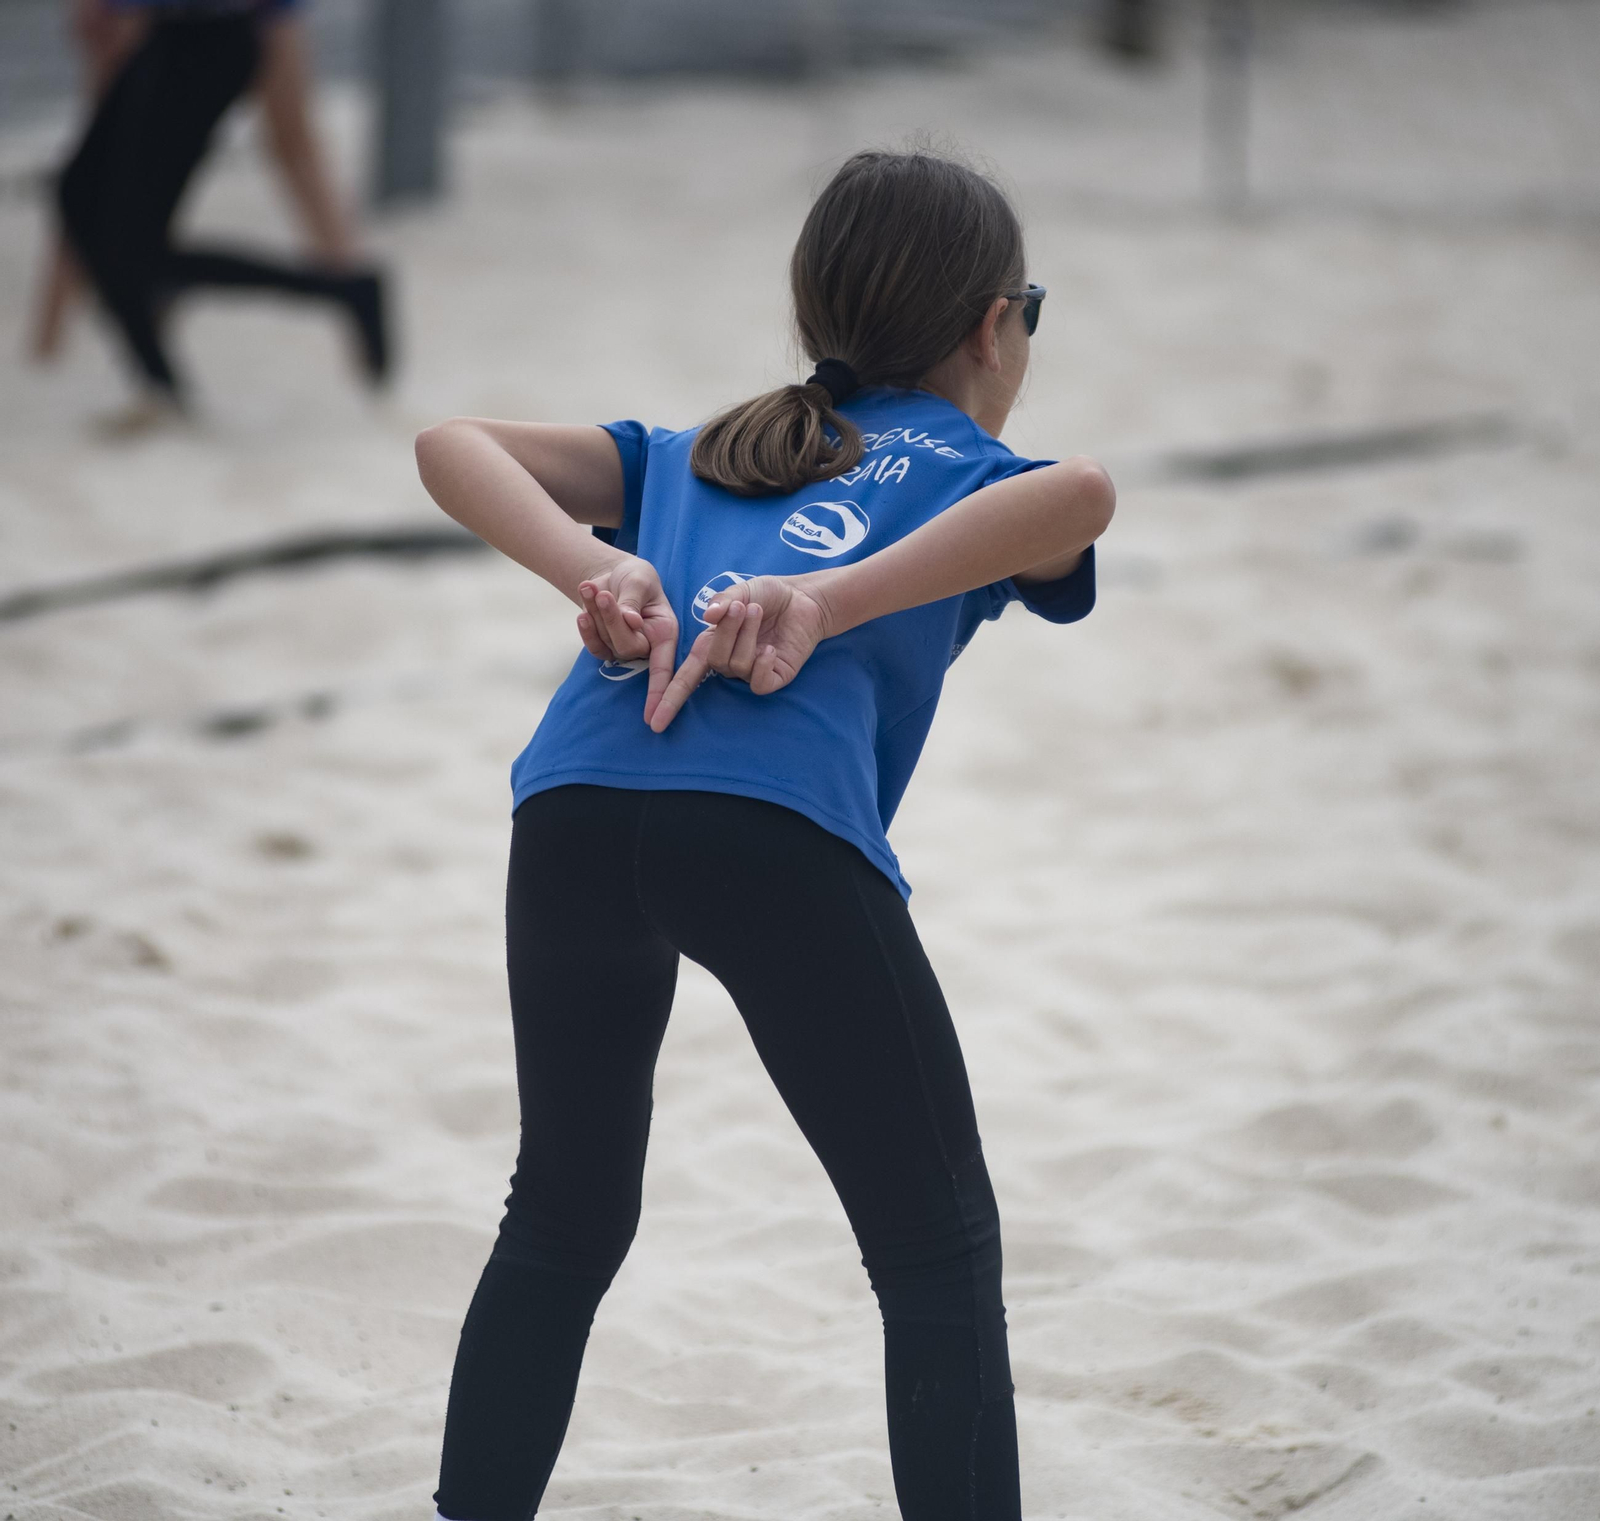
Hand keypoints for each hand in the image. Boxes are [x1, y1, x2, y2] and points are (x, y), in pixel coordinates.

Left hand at [575, 555, 679, 726]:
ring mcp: (624, 648)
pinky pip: (592, 646)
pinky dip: (585, 628)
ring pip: (607, 644)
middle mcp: (647, 645)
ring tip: (592, 588)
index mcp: (665, 632)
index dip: (659, 693)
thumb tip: (629, 621)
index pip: (664, 668)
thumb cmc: (636, 577)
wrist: (615, 575)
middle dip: (611, 620)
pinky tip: (582, 611)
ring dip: (595, 615)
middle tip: (603, 595)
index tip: (652, 720)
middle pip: (628, 649)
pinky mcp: (605, 645)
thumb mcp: (639, 579)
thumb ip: (633, 599)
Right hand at [647, 574, 831, 732]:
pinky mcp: (774, 678)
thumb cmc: (768, 595)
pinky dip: (762, 665)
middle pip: (715, 660)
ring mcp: (751, 672)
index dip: (669, 699)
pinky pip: (759, 684)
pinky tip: (770, 648)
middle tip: (742, 607)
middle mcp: (728, 662)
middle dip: (727, 632)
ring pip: (738, 666)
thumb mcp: (741, 591)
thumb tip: (709, 616)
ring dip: (748, 636)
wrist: (803, 598)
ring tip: (759, 612)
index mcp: (712, 644)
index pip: (686, 676)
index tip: (652, 722)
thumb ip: (724, 601)